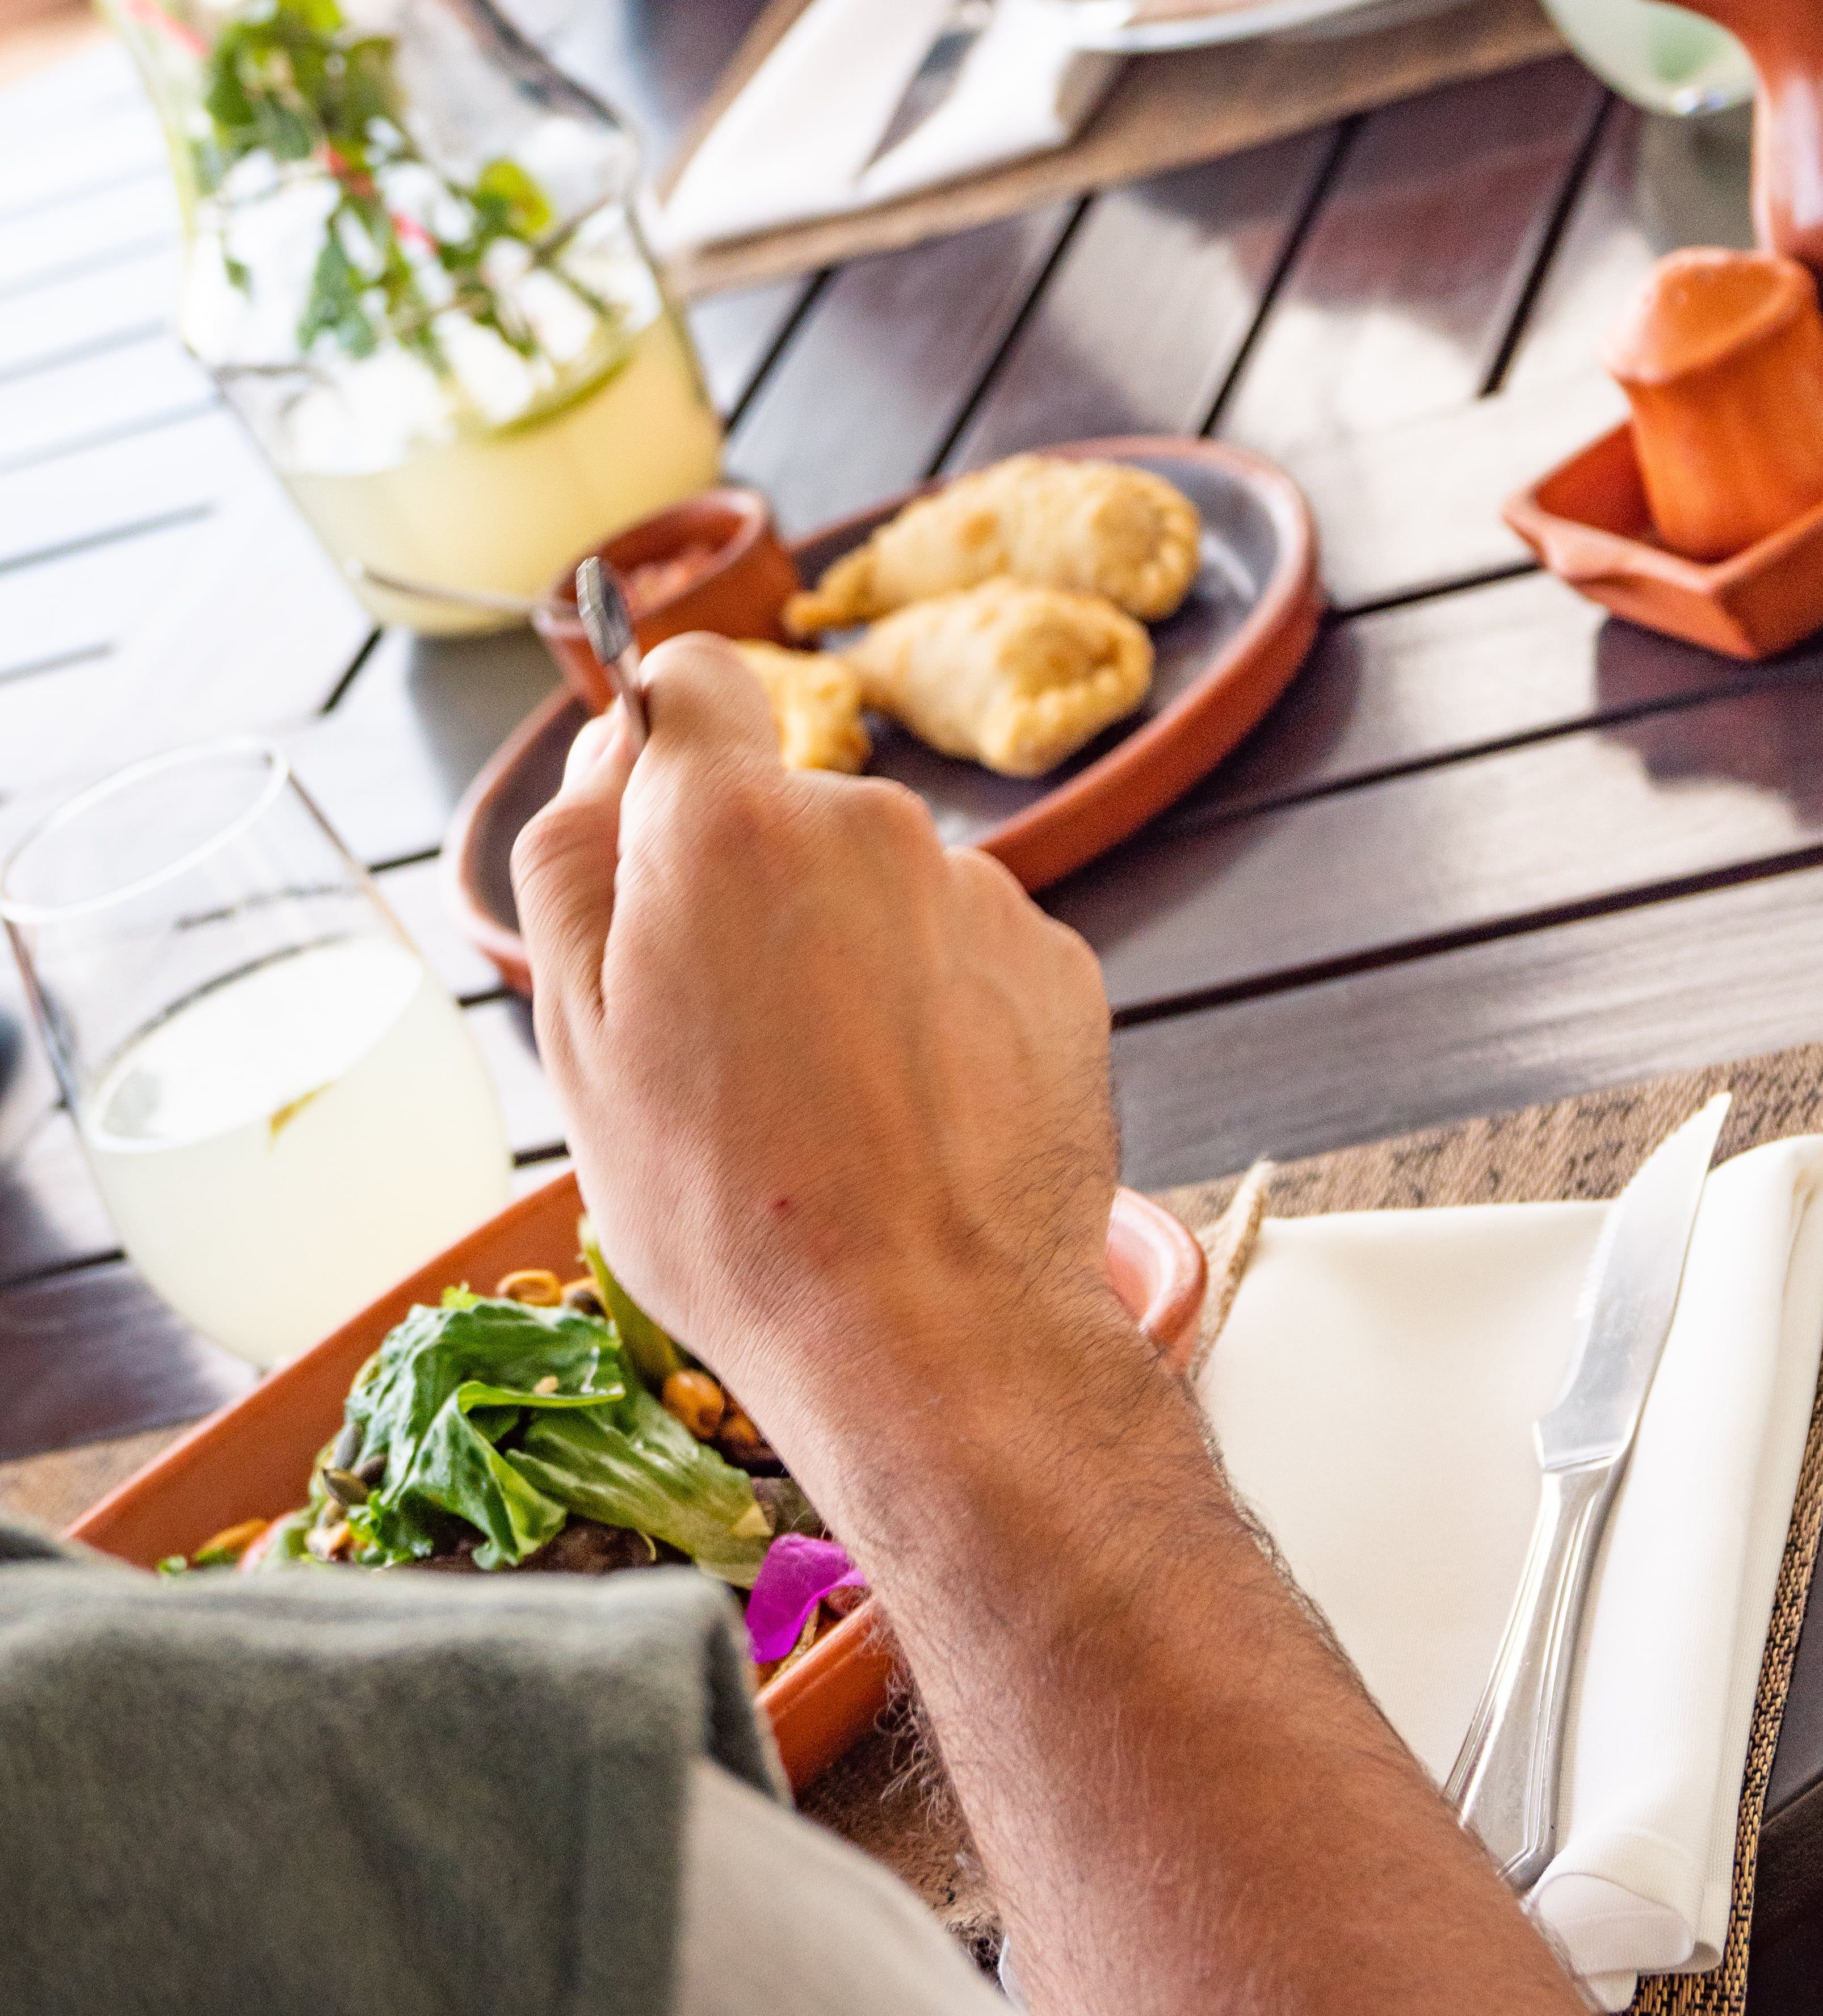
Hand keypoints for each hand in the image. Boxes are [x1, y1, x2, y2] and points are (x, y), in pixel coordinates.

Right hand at [511, 636, 1126, 1526]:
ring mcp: (977, 891)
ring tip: (829, 1109)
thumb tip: (609, 754)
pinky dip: (933, 1013)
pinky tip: (913, 1119)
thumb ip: (572, 862)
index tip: (651, 832)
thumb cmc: (730, 1208)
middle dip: (746, 897)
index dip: (659, 745)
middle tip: (726, 1049)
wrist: (933, 1335)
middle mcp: (868, 822)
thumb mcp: (578, 1040)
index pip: (688, 680)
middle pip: (782, 812)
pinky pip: (962, 954)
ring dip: (843, 963)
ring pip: (875, 893)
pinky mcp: (1058, 963)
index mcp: (728, 825)